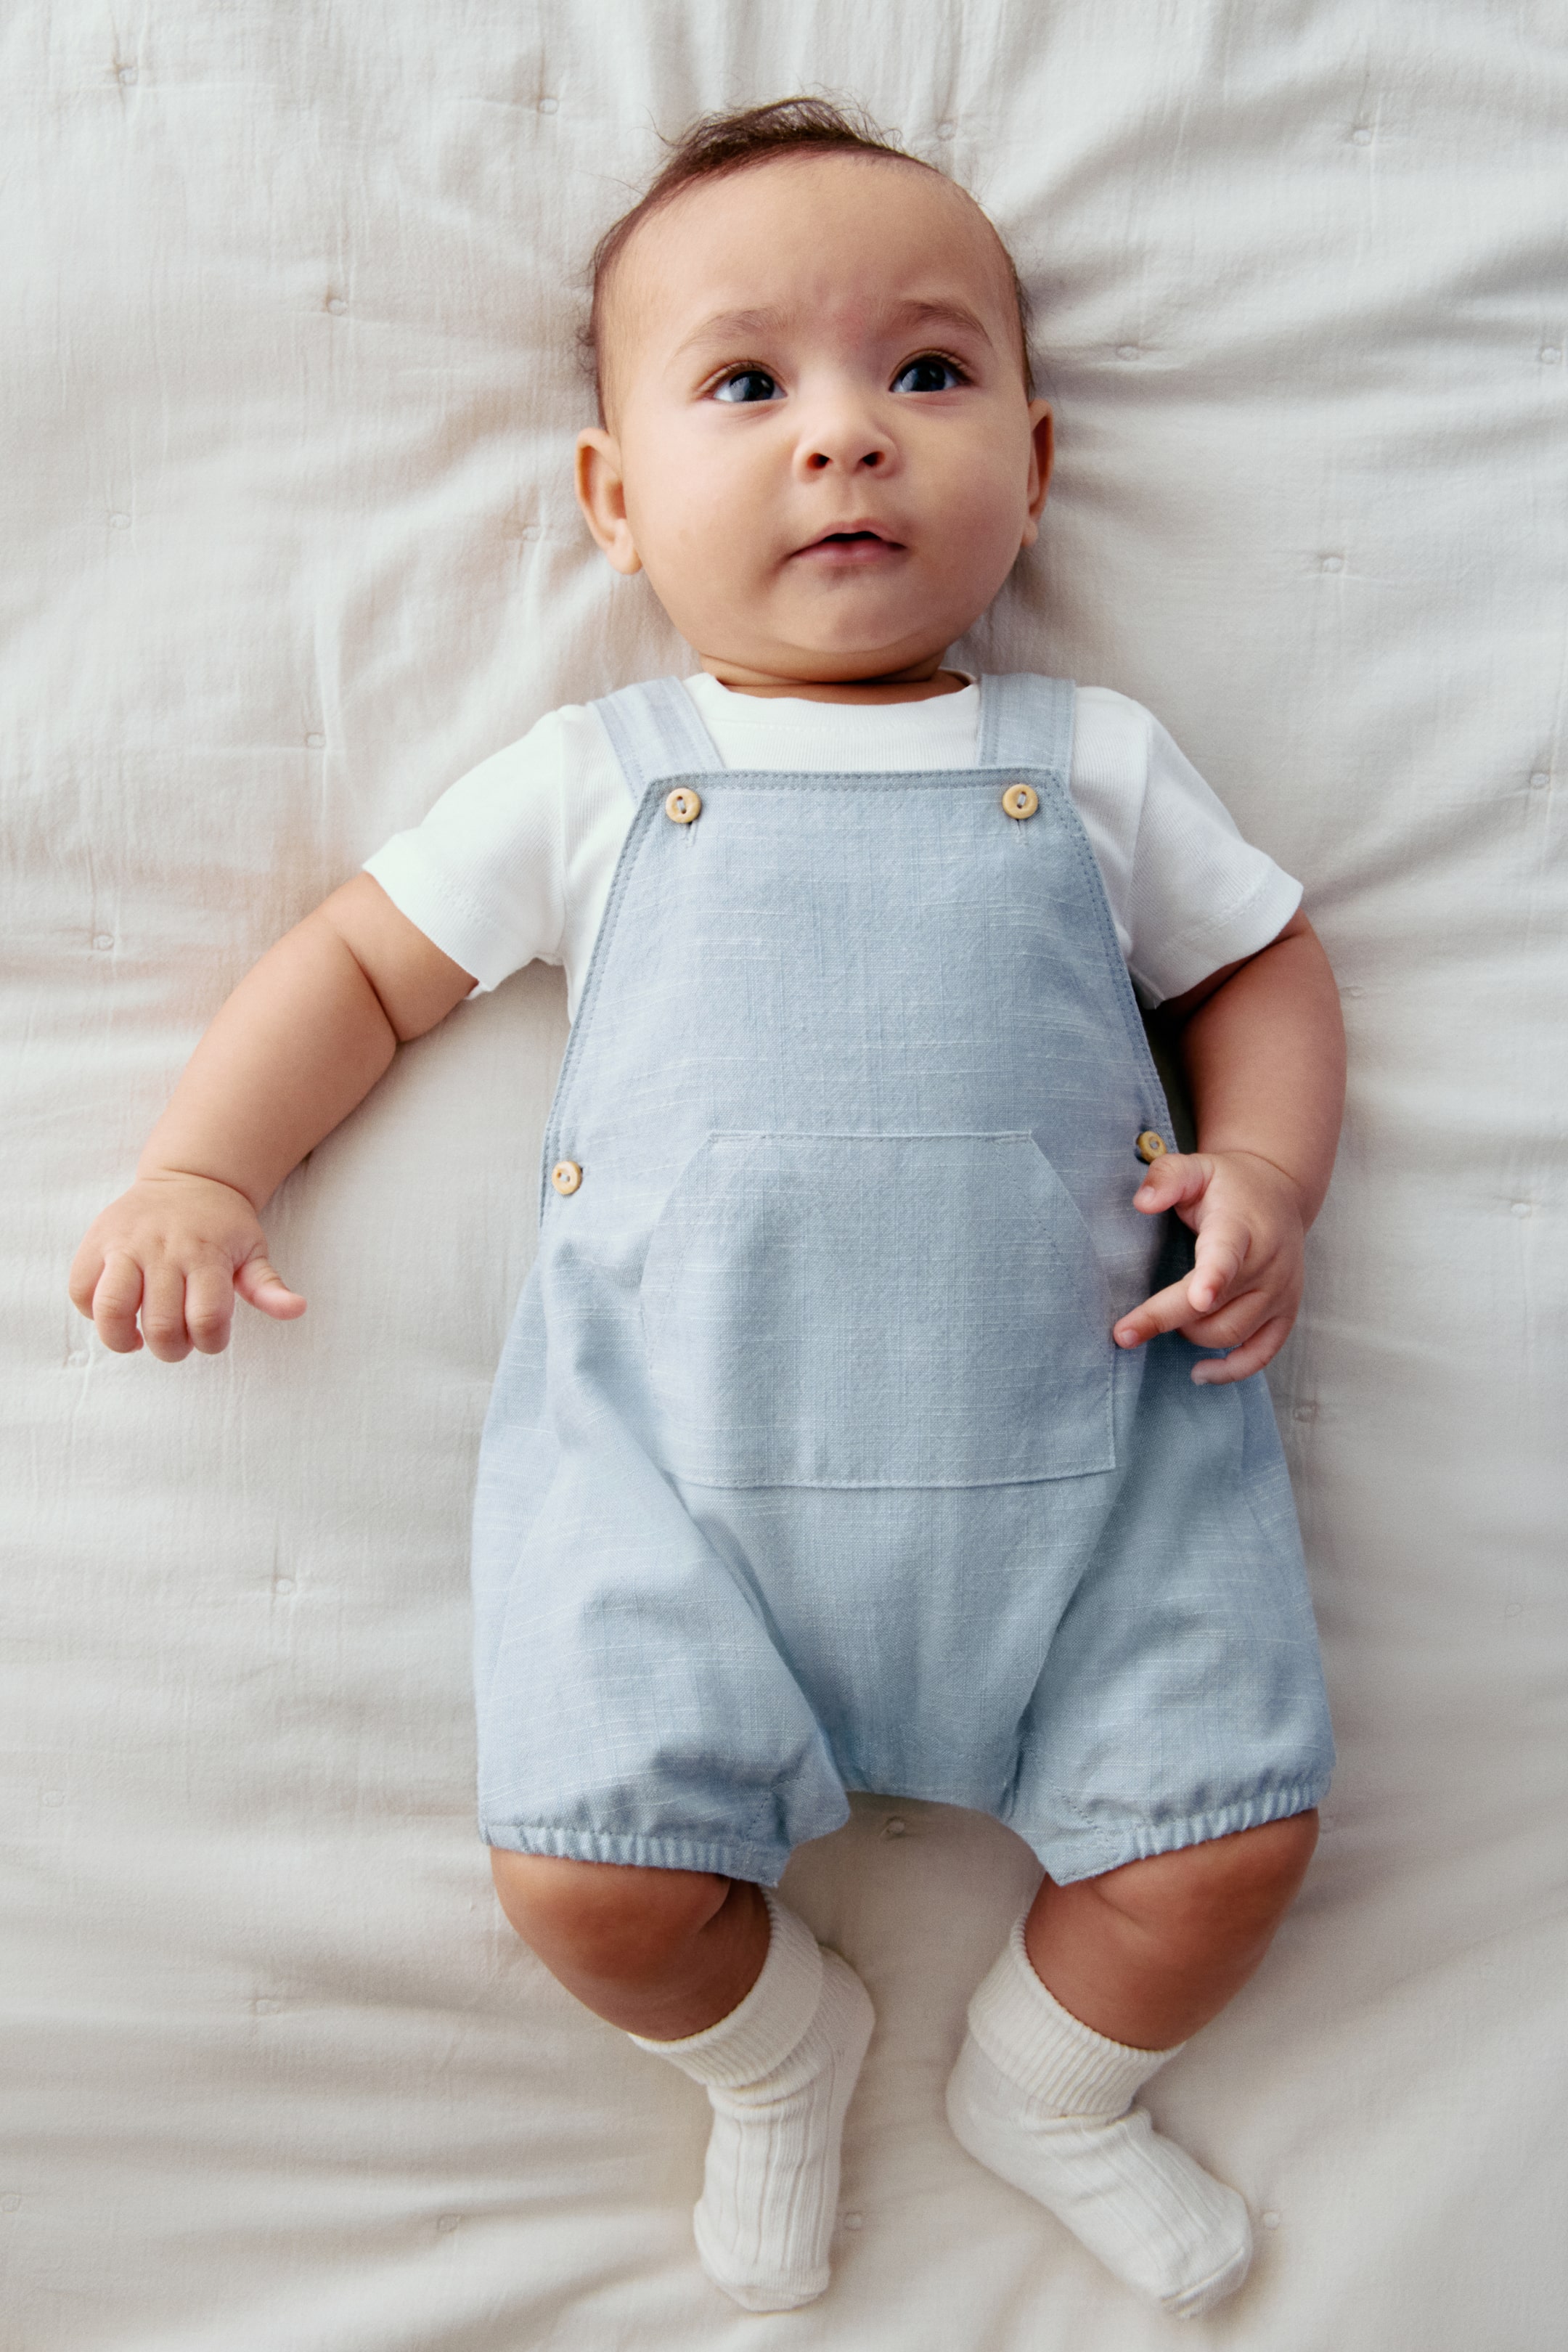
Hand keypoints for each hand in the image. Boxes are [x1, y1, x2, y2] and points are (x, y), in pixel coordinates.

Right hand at [68, 1171, 305, 1361]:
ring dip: (121, 1338)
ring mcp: (126, 1244)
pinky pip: (80, 1290)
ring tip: (134, 1337)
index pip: (206, 1320)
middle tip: (176, 1342)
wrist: (189, 1178)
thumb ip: (268, 1286)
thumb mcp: (254, 1251)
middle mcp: (164, 1249)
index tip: (210, 1337)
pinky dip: (92, 1313)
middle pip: (160, 1325)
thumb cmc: (223, 1226)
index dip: (209, 1343)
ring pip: (111, 1309)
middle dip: (171, 1349)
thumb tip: (296, 1310)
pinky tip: (115, 1313)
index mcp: (207, 1255)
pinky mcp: (97, 1241)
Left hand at [1112, 1149, 1305, 1385]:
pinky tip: (1199, 1373)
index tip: (1196, 1299)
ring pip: (1232, 1333)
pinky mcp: (1286, 1312)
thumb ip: (1167, 1176)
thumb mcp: (1196, 1166)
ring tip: (1165, 1323)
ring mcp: (1281, 1291)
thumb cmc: (1226, 1184)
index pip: (1227, 1254)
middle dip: (1167, 1319)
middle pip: (1217, 1306)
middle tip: (1123, 1334)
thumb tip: (1142, 1202)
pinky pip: (1262, 1353)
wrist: (1279, 1192)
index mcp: (1241, 1226)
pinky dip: (1232, 1370)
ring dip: (1192, 1336)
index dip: (1213, 1277)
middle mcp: (1267, 1263)